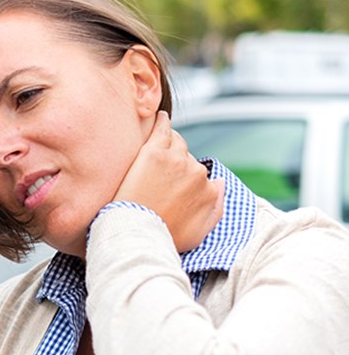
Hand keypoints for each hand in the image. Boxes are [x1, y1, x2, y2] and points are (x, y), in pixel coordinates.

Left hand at [114, 111, 223, 252]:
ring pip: (177, 143)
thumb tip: (219, 183)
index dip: (184, 180)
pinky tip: (159, 117)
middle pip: (188, 159)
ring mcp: (176, 160)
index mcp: (208, 190)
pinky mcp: (155, 152)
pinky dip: (162, 121)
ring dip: (170, 143)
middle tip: (158, 174)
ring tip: (159, 146)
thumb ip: (215, 208)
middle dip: (176, 165)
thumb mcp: (198, 233)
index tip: (171, 186)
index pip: (200, 175)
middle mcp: (197, 172)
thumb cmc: (163, 236)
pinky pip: (162, 128)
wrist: (135, 232)